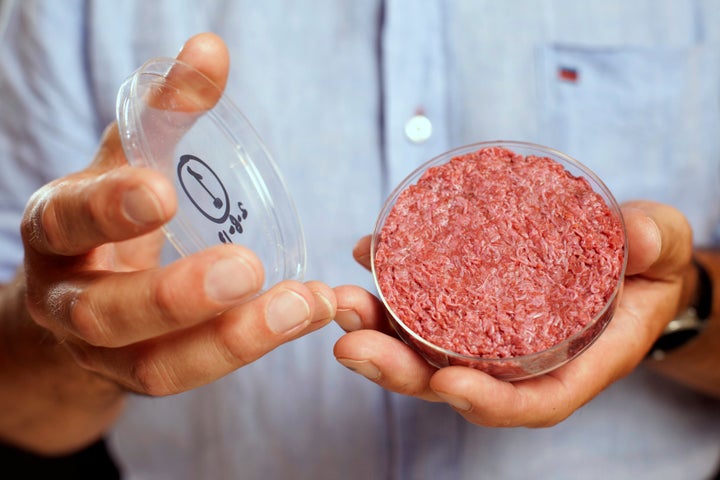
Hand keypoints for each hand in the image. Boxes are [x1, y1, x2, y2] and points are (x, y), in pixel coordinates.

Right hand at [2, 33, 334, 453]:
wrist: (78, 291)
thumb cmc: (109, 217)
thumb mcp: (129, 160)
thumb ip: (165, 111)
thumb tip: (210, 48)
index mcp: (57, 230)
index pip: (67, 220)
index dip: (108, 208)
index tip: (160, 189)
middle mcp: (66, 299)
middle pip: (105, 313)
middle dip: (175, 295)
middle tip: (246, 268)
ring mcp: (101, 353)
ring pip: (154, 367)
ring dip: (233, 340)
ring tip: (305, 304)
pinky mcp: (140, 378)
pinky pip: (190, 377)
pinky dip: (250, 349)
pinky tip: (304, 315)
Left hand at [333, 201, 692, 426]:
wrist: (625, 255)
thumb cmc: (647, 264)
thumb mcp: (662, 249)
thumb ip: (655, 244)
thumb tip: (640, 238)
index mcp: (573, 362)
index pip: (528, 401)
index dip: (487, 401)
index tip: (446, 384)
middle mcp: (521, 359)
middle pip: (454, 382)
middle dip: (400, 371)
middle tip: (352, 344)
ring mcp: (488, 334)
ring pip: (425, 350)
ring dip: (376, 332)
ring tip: (342, 304)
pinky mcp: (469, 304)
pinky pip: (422, 307)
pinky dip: (389, 288)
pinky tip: (365, 257)